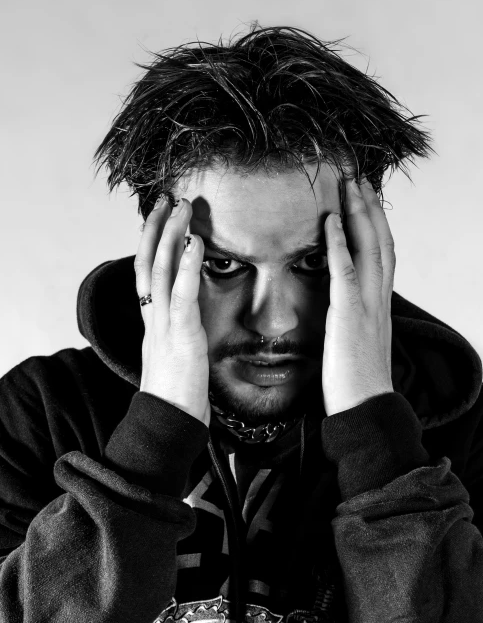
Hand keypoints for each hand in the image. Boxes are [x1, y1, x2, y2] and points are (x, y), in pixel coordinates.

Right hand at [135, 196, 210, 427]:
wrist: (170, 425)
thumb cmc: (178, 395)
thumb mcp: (177, 354)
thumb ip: (181, 330)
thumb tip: (190, 316)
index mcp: (154, 322)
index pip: (148, 273)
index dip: (152, 242)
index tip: (161, 217)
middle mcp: (153, 318)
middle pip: (148, 263)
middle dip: (157, 228)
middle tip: (169, 197)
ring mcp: (163, 326)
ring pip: (160, 271)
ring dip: (170, 235)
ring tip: (181, 206)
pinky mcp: (180, 337)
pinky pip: (181, 295)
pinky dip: (186, 266)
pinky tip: (194, 242)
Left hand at [322, 176, 394, 415]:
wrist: (365, 408)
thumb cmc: (356, 382)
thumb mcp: (356, 343)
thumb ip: (351, 319)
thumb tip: (340, 307)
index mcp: (379, 306)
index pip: (383, 256)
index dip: (376, 226)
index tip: (366, 202)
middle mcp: (378, 300)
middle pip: (381, 243)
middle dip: (371, 209)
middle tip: (361, 180)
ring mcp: (366, 306)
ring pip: (370, 249)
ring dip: (360, 215)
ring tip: (351, 187)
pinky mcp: (349, 316)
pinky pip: (345, 273)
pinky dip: (340, 244)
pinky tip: (331, 222)